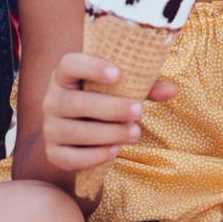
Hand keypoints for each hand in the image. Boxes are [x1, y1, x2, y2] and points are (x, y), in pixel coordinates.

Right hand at [40, 52, 177, 176]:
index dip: (90, 67)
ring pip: (76, 132)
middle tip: (139, 111)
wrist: (79, 133)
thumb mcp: (120, 89)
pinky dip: (94, 155)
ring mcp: (51, 128)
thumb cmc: (103, 101)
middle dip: (110, 108)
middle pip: (76, 102)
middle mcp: (52, 100)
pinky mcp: (54, 153)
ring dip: (108, 133)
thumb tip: (172, 90)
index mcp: (65, 76)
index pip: (69, 64)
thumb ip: (144, 87)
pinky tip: (115, 150)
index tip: (118, 73)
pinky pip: (71, 157)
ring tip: (134, 133)